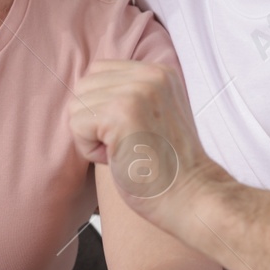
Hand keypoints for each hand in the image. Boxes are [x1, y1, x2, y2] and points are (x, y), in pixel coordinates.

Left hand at [68, 60, 229, 223]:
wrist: (193, 197)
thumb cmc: (170, 167)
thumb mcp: (156, 114)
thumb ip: (129, 95)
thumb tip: (84, 91)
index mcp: (159, 72)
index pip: (100, 72)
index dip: (103, 107)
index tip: (132, 132)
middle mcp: (150, 74)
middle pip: (85, 86)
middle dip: (94, 120)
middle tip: (128, 144)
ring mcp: (135, 92)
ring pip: (77, 105)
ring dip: (92, 136)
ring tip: (126, 151)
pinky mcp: (120, 113)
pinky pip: (76, 125)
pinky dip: (90, 150)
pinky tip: (120, 159)